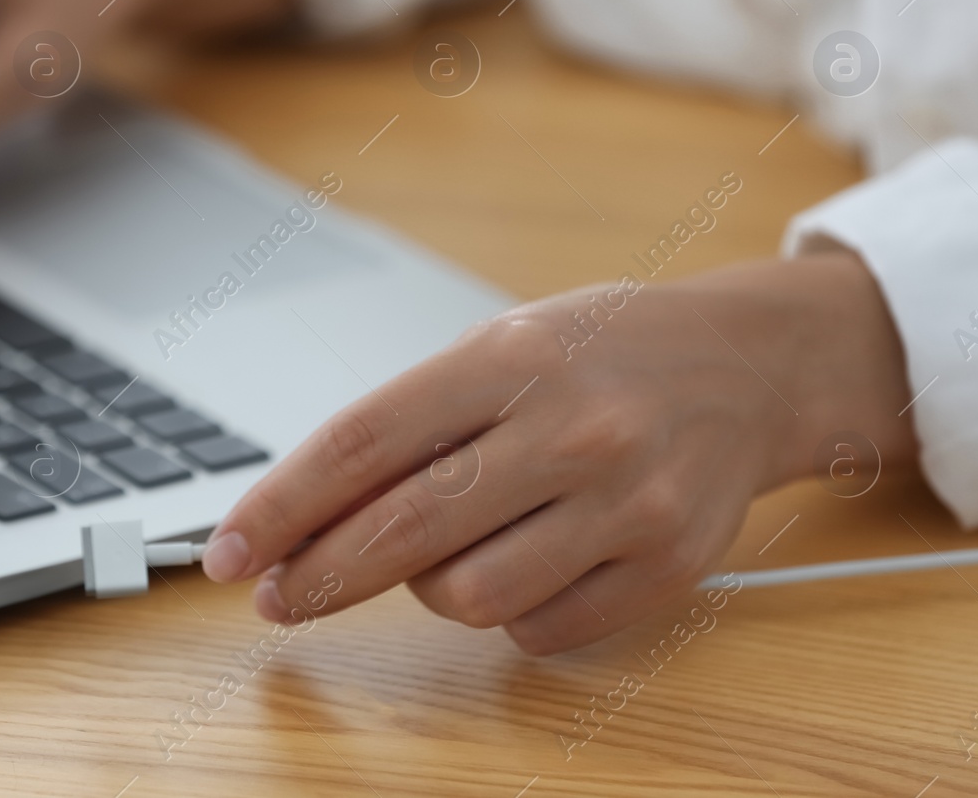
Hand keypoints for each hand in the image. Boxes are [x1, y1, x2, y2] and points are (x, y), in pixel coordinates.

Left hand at [200, 250, 916, 653]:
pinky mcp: (665, 568)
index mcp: (511, 357)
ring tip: (448, 544)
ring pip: (466, 598)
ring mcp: (626, 504)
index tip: (228, 553)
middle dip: (318, 577)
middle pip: (403, 532)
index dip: (280, 507)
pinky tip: (524, 559)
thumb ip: (413, 424)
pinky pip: (537, 631)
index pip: (362, 443)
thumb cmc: (601, 353)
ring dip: (427, 587)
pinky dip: (506, 611)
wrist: (749, 367)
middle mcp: (571, 428)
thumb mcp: (500, 347)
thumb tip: (308, 518)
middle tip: (278, 596)